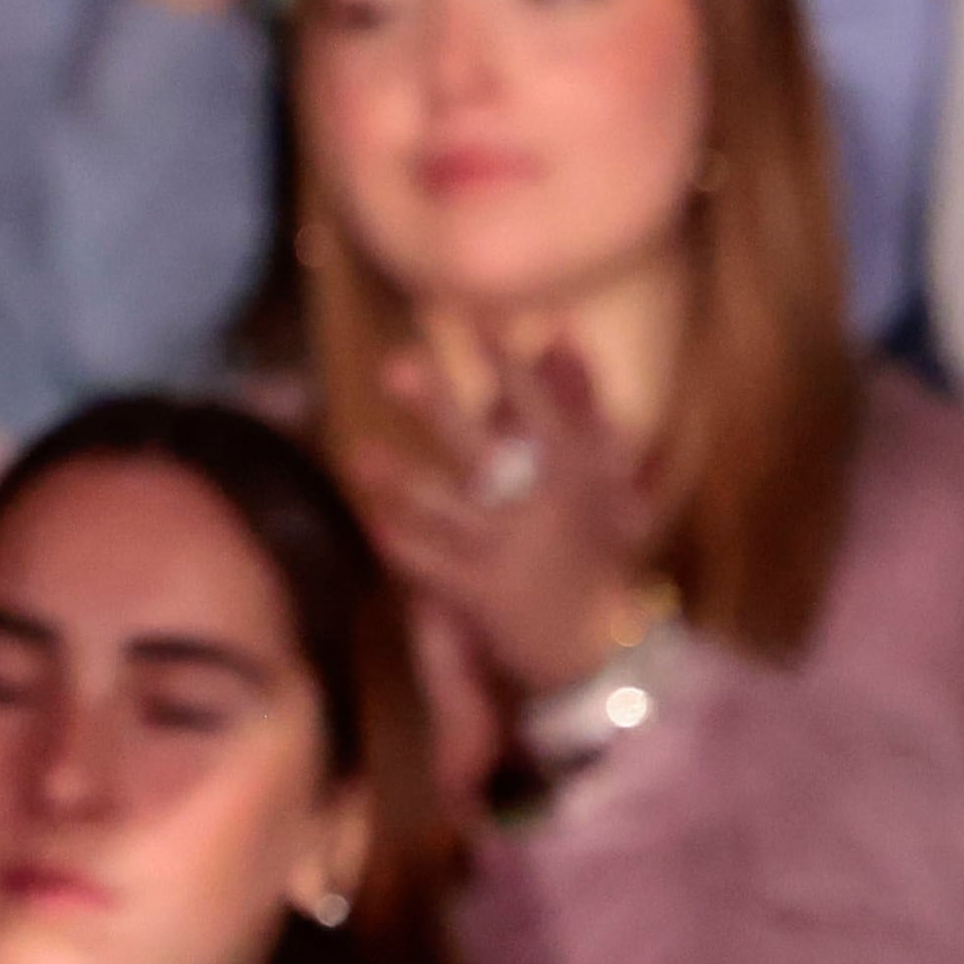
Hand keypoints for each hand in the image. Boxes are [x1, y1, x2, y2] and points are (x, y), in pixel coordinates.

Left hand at [360, 330, 667, 700]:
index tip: (476, 320)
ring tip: (359, 453)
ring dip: (403, 481)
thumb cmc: (595, 538)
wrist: (604, 644)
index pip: (542, 409)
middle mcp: (544, 505)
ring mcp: (512, 550)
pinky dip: (406, 548)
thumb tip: (556, 327)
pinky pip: (435, 568)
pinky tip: (375, 525)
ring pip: (449, 511)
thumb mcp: (599, 469)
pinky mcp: (485, 595)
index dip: (509, 366)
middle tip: (394, 365)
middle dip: (438, 409)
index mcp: (576, 468)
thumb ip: (576, 399)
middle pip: (485, 449)